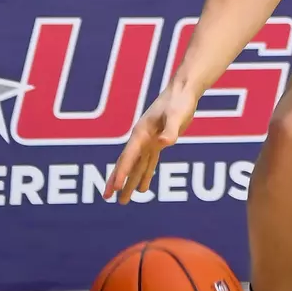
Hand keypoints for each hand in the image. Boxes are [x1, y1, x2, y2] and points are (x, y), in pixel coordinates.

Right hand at [104, 83, 201, 202]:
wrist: (183, 91)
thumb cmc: (180, 101)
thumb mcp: (177, 115)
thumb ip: (170, 130)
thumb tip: (163, 143)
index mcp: (142, 133)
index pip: (129, 156)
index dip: (121, 173)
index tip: (114, 188)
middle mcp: (142, 138)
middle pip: (126, 163)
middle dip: (117, 180)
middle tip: (108, 197)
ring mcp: (149, 141)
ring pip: (136, 166)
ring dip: (129, 182)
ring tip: (123, 200)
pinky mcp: (158, 142)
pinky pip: (148, 162)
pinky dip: (144, 175)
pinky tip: (142, 188)